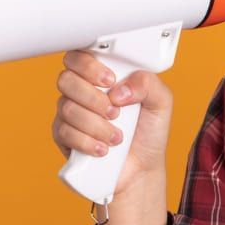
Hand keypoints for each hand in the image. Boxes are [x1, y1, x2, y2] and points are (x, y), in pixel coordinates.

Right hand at [51, 49, 173, 200]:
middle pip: (66, 79)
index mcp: (102, 76)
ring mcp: (70, 113)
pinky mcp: (63, 136)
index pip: (79, 56)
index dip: (89, 65)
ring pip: (67, 108)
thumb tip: (119, 89)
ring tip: (117, 137)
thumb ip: (148, 84)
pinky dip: (87, 142)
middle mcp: (82, 91)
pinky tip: (103, 149)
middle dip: (94, 98)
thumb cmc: (148, 132)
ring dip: (96, 125)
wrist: (141, 169)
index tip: (110, 80)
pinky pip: (64, 132)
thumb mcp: (161, 103)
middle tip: (116, 113)